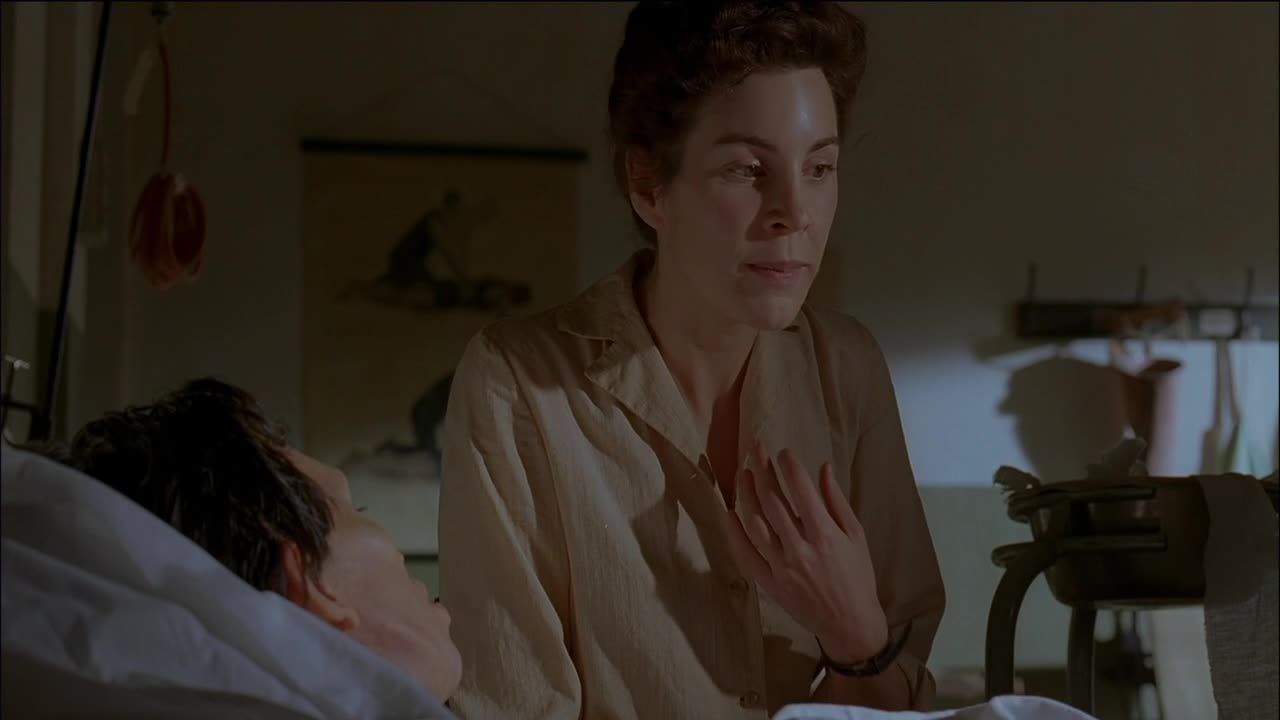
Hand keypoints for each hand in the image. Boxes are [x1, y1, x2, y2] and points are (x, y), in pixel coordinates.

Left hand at [725, 441, 888, 663]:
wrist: (849, 623)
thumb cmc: (857, 576)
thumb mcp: (856, 536)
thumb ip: (837, 501)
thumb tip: (823, 468)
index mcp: (825, 536)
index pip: (800, 491)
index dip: (789, 467)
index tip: (782, 452)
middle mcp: (800, 550)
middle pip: (773, 502)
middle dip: (763, 470)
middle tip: (756, 448)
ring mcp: (781, 568)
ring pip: (755, 524)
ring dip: (746, 495)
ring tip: (744, 473)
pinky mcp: (769, 583)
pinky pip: (745, 555)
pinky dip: (734, 533)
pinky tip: (729, 512)